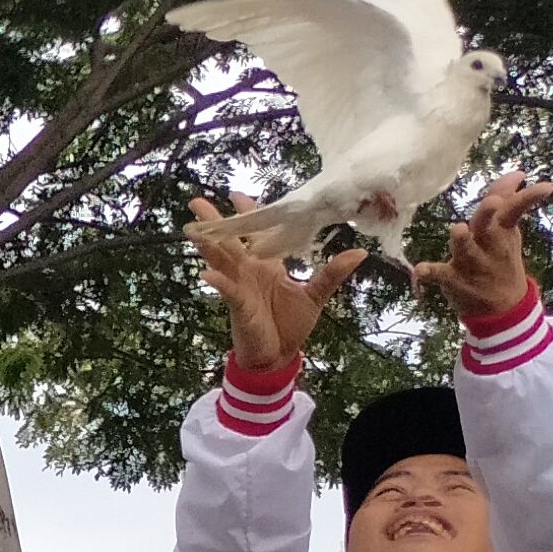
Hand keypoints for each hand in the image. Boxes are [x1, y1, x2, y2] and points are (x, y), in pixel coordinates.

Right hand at [188, 194, 369, 376]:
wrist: (279, 356)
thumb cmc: (292, 325)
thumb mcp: (315, 295)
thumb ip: (332, 273)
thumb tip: (359, 252)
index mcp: (267, 266)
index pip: (257, 235)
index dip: (249, 215)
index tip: (237, 194)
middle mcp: (249, 272)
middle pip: (229, 242)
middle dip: (215, 223)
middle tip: (197, 202)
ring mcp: (240, 288)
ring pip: (220, 262)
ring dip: (206, 245)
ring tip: (193, 229)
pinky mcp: (239, 307)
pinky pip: (228, 292)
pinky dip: (218, 283)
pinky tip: (206, 275)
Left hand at [413, 173, 551, 319]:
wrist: (503, 308)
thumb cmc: (500, 259)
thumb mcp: (507, 230)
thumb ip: (505, 200)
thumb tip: (516, 174)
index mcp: (501, 232)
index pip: (515, 210)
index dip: (528, 197)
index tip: (548, 187)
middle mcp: (488, 247)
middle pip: (488, 227)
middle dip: (489, 214)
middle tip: (493, 202)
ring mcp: (471, 264)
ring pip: (466, 251)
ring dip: (462, 240)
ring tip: (459, 228)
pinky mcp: (453, 280)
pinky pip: (439, 275)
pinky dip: (429, 273)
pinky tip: (419, 270)